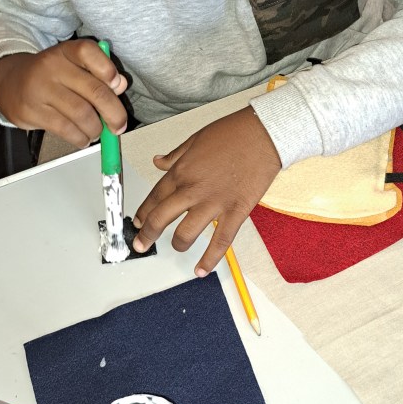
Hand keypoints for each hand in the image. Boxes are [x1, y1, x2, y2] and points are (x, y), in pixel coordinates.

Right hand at [0, 40, 128, 146]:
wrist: (8, 82)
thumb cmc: (51, 76)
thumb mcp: (72, 66)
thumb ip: (98, 73)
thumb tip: (121, 85)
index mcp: (65, 51)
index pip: (88, 51)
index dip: (107, 69)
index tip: (117, 86)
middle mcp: (52, 67)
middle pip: (94, 90)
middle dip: (114, 113)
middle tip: (119, 125)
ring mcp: (40, 89)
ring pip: (81, 114)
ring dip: (96, 128)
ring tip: (97, 131)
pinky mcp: (32, 111)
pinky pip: (65, 129)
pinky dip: (80, 138)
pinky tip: (83, 138)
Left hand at [132, 107, 281, 274]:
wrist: (264, 134)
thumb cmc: (232, 133)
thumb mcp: (195, 139)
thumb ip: (175, 155)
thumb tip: (157, 161)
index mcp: (182, 171)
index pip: (154, 197)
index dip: (143, 213)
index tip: (138, 222)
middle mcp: (193, 189)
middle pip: (161, 218)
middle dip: (147, 235)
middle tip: (140, 245)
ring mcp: (214, 203)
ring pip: (186, 234)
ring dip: (178, 245)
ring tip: (177, 248)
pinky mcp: (236, 212)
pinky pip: (220, 241)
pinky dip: (209, 258)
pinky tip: (201, 270)